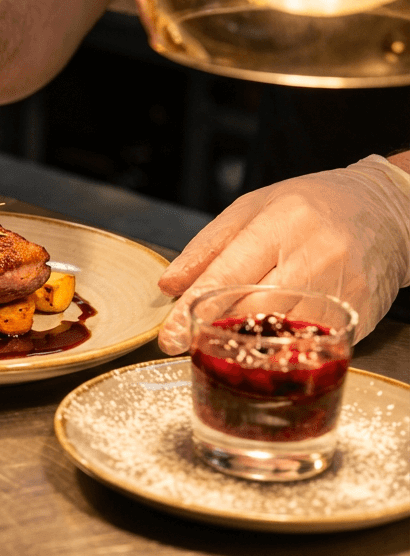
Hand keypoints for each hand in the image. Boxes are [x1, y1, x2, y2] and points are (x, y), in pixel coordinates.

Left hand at [156, 155, 409, 353]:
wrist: (387, 211)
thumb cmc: (312, 206)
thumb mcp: (252, 208)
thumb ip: (208, 246)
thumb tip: (169, 285)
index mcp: (282, 222)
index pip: (228, 274)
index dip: (194, 308)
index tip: (170, 336)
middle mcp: (315, 254)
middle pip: (254, 306)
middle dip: (215, 330)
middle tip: (190, 343)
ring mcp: (342, 286)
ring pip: (283, 330)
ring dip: (248, 344)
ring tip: (224, 348)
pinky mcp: (360, 311)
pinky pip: (313, 340)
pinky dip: (284, 349)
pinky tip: (266, 349)